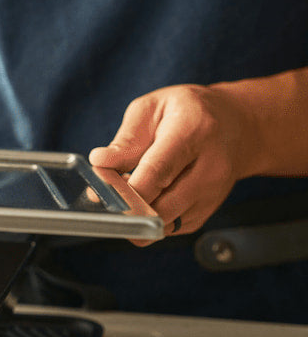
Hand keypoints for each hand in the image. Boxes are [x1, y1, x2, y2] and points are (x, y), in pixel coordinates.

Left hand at [89, 84, 253, 244]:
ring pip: (163, 222)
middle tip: (105, 192)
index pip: (157, 172)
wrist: (239, 128)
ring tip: (126, 191)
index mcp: (194, 133)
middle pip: (161, 205)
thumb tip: (101, 162)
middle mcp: (210, 169)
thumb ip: (126, 138)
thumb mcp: (154, 108)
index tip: (98, 188)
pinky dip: (147, 220)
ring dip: (135, 215)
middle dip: (125, 205)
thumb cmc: (188, 113)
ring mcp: (211, 196)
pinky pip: (168, 228)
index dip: (123, 187)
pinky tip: (144, 198)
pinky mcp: (206, 213)